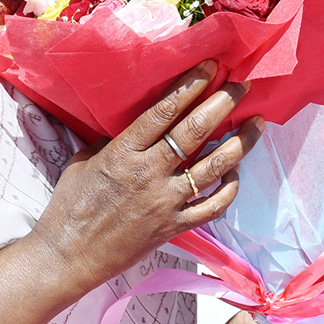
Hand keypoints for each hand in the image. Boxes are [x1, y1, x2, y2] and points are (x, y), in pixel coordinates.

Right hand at [31, 61, 261, 297]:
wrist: (68, 256)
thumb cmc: (70, 206)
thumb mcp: (84, 161)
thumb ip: (112, 141)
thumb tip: (136, 125)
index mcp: (122, 153)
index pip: (163, 113)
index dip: (190, 87)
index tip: (212, 67)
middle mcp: (148, 175)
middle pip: (194, 133)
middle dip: (222, 105)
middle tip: (242, 86)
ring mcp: (164, 202)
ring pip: (212, 168)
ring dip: (239, 143)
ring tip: (256, 123)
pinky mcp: (174, 227)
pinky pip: (212, 207)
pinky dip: (229, 189)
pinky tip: (235, 172)